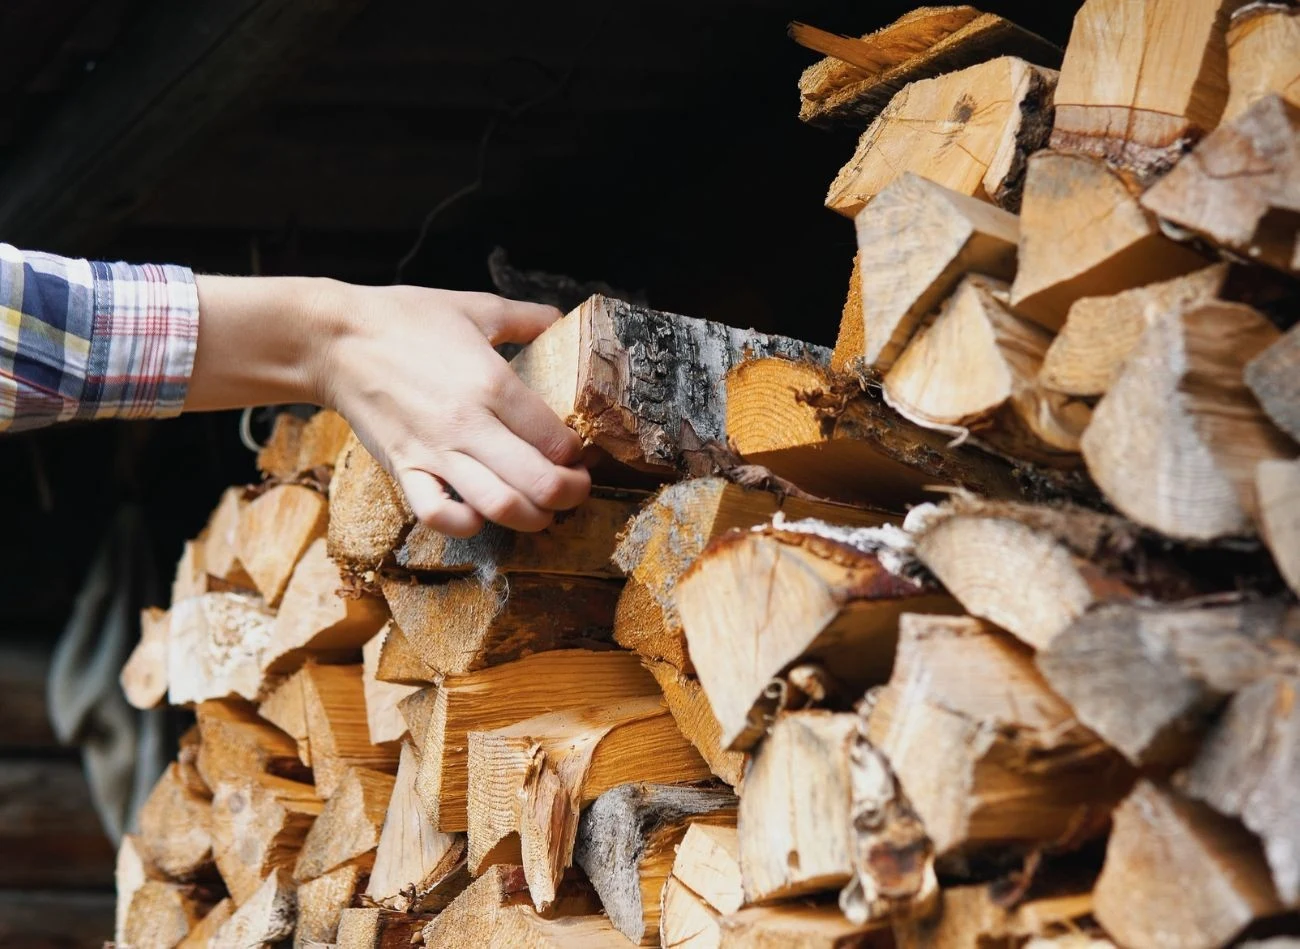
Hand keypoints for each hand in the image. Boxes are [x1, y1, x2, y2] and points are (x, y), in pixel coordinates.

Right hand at [315, 284, 589, 536]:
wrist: (334, 338)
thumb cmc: (405, 319)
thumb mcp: (476, 306)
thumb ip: (527, 317)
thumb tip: (561, 318)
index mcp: (493, 383)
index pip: (556, 439)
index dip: (578, 453)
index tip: (578, 451)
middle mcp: (468, 425)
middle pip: (539, 482)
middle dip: (570, 494)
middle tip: (575, 488)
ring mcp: (434, 452)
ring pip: (498, 506)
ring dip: (532, 518)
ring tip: (541, 509)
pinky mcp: (403, 469)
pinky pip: (438, 515)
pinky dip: (466, 526)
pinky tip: (480, 515)